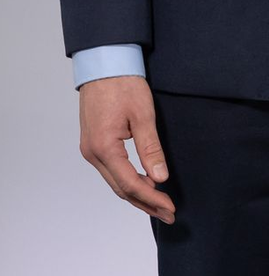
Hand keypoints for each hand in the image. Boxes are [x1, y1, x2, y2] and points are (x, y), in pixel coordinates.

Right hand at [79, 76, 175, 222]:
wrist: (103, 64)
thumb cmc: (123, 84)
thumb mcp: (143, 114)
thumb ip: (151, 148)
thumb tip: (160, 177)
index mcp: (104, 147)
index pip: (130, 183)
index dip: (151, 198)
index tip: (170, 207)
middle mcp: (93, 153)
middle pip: (120, 188)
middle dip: (145, 203)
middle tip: (168, 214)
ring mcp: (90, 150)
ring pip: (115, 181)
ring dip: (136, 194)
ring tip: (158, 205)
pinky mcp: (94, 144)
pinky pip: (111, 170)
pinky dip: (127, 181)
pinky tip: (142, 185)